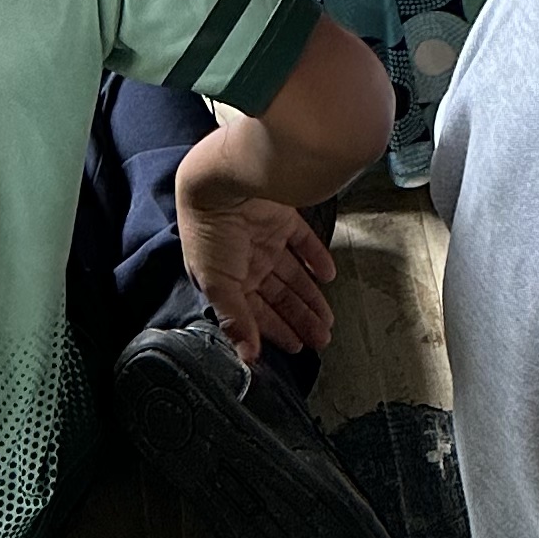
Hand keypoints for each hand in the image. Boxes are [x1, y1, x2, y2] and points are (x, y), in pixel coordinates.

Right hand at [174, 174, 340, 365]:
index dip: (277, 332)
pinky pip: (304, 242)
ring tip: (329, 319)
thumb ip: (235, 320)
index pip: (257, 313)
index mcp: (229, 281)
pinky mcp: (281, 219)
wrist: (222, 179)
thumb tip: (248, 357)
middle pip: (279, 297)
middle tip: (322, 340)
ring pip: (294, 276)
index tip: (297, 349)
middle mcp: (248, 263)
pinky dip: (316, 258)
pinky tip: (329, 275)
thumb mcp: (218, 283)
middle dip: (300, 320)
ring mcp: (266, 241)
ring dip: (311, 297)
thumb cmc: (210, 233)